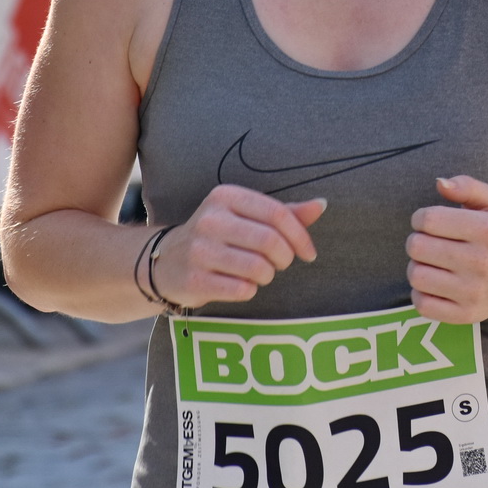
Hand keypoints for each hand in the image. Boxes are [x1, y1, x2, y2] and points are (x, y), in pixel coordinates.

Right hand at [150, 185, 325, 307]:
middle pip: (270, 241)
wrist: (166, 262)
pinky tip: (238, 284)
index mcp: (226, 196)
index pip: (277, 213)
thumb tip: (322, 204)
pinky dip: (249, 290)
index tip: (308, 253)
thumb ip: (284, 213)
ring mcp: (199, 250)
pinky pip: (241, 289)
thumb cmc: (218, 237)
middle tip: (279, 264)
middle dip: (284, 258)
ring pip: (258, 268)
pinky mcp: (193, 279)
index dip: (301, 236)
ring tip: (258, 274)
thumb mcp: (246, 217)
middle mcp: (210, 219)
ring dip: (267, 276)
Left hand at [407, 176, 487, 324]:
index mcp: (487, 230)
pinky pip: (421, 303)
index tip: (429, 223)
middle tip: (428, 244)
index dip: (420, 218)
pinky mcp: (464, 315)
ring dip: (417, 267)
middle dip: (417, 241)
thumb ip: (466, 186)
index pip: (428, 219)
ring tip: (431, 264)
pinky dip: (421, 293)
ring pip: (416, 275)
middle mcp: (481, 261)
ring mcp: (473, 292)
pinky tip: (434, 285)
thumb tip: (441, 184)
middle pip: (417, 247)